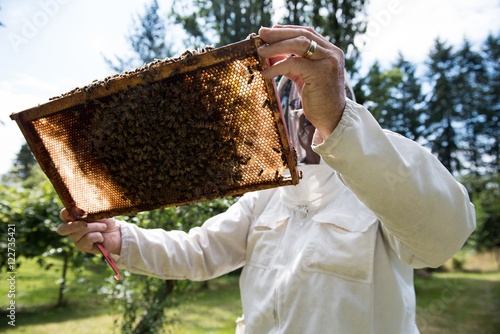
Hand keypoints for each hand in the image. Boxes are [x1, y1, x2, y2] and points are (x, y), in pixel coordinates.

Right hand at [58, 208, 121, 254]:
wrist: (117, 232)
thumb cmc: (106, 220)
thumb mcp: (98, 212)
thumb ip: (88, 209)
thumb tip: (78, 208)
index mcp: (74, 218)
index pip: (63, 215)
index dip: (65, 213)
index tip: (75, 210)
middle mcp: (72, 229)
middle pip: (62, 229)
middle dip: (74, 225)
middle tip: (85, 223)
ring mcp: (76, 239)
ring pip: (79, 232)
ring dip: (95, 227)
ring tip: (103, 227)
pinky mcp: (83, 247)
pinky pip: (87, 239)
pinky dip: (97, 235)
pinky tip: (101, 237)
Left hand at [258, 25, 346, 139]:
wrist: (331, 119)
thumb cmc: (318, 100)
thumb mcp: (304, 77)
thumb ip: (292, 64)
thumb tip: (270, 54)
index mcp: (330, 52)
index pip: (307, 33)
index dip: (288, 30)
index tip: (271, 30)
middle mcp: (331, 53)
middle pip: (302, 35)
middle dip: (279, 34)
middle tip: (261, 33)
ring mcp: (327, 62)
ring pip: (298, 44)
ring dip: (277, 46)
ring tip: (260, 51)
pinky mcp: (320, 73)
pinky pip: (293, 63)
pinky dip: (277, 67)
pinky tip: (266, 73)